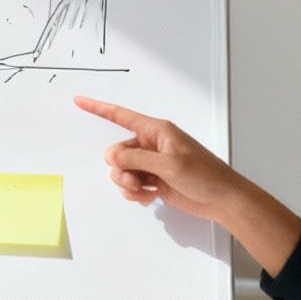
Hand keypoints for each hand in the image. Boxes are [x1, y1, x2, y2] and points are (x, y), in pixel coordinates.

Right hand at [74, 96, 251, 222]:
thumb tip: (111, 155)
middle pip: (116, 152)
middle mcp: (151, 145)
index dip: (99, 108)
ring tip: (146, 189)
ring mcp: (151, 164)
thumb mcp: (169, 165)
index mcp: (157, 131)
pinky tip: (150, 197)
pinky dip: (135, 193)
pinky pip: (130, 185)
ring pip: (121, 171)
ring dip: (128, 183)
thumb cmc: (204, 175)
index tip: (79, 100)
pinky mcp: (153, 181)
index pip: (121, 116)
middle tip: (138, 180)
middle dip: (121, 168)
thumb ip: (137, 159)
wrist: (221, 199)